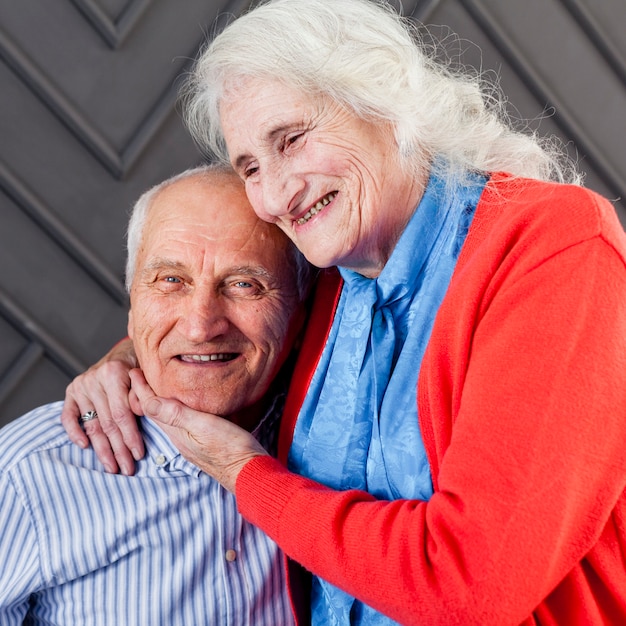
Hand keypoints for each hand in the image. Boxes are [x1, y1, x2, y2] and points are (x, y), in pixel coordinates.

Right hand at [61, 338, 143, 474]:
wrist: (125, 352)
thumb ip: (143, 393)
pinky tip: (84, 447)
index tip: (139, 455)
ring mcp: (81, 385)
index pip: (122, 413)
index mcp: (114, 372)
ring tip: (112, 467)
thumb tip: (140, 411)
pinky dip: (74, 432)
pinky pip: (68, 416)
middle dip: (119, 449)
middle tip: (127, 469)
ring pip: (92, 424)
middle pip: (107, 423)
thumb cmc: (141, 367)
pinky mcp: (71, 391)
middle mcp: (94, 378)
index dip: (131, 437)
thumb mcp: (148, 375)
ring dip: (101, 449)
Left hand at [129, 369, 267, 492]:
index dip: (141, 388)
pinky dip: (172, 410)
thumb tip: (147, 402)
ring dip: (157, 401)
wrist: (248, 473)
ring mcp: (190, 442)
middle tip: (139, 375)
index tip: (133, 371)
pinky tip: (180, 406)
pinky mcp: (201, 443)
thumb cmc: (231, 449)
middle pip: (155, 412)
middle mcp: (179, 437)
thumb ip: (176, 415)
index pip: (151, 407)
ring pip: (166, 418)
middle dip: (144, 394)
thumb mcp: (204, 427)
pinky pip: (179, 423)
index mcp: (177, 432)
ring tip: (154, 386)